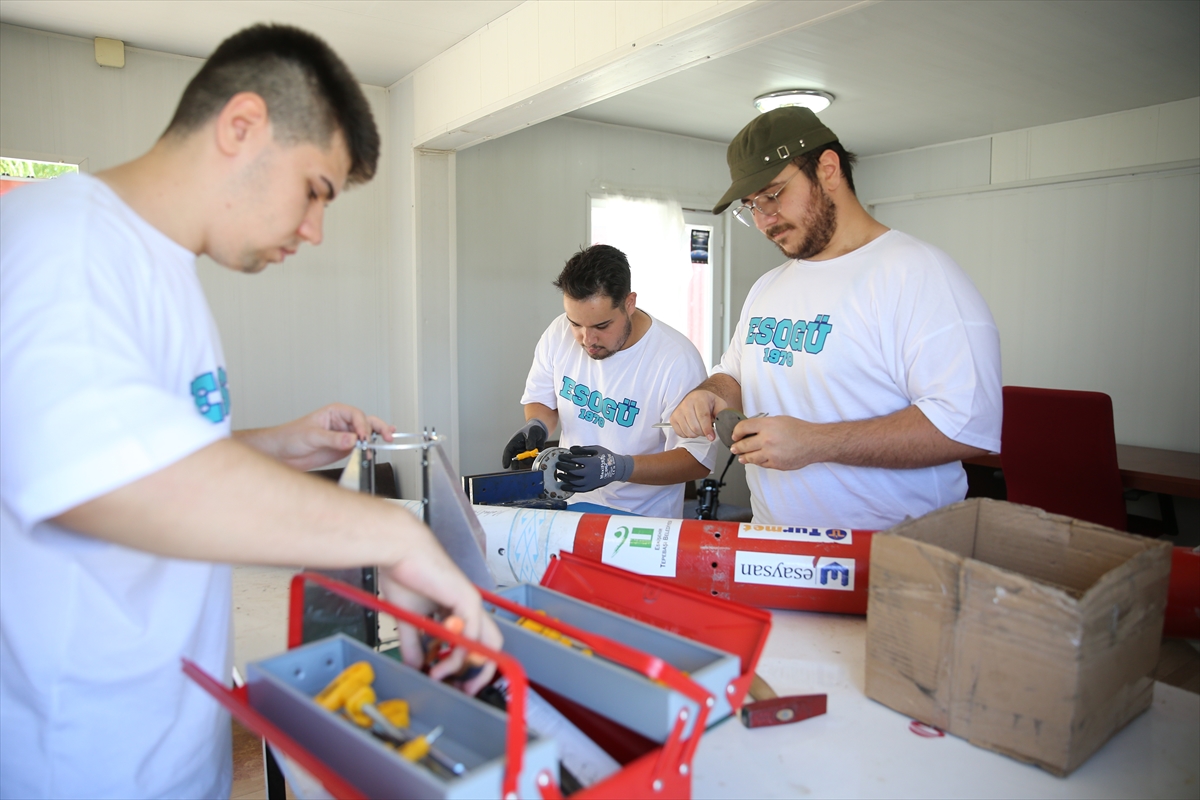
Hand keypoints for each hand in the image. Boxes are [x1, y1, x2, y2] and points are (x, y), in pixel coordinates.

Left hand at [239, 403, 394, 470]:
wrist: (280, 453)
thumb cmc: (289, 437)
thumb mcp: (311, 436)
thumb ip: (333, 438)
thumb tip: (351, 439)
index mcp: (334, 412)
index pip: (356, 415)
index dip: (362, 426)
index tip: (364, 438)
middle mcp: (341, 423)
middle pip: (366, 422)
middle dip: (377, 428)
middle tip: (387, 435)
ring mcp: (343, 436)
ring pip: (366, 434)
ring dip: (377, 437)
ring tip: (388, 440)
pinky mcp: (343, 449)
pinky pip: (360, 447)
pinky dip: (370, 447)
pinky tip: (379, 446)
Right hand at [381, 549, 502, 695]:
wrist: (399, 552)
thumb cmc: (404, 575)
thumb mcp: (408, 618)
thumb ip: (414, 644)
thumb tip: (414, 666)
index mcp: (459, 611)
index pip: (476, 643)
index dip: (469, 667)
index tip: (455, 684)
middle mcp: (471, 608)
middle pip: (493, 646)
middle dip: (481, 673)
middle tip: (463, 689)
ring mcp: (472, 604)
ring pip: (485, 645)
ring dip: (460, 666)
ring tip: (437, 673)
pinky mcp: (467, 600)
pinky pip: (470, 635)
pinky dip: (457, 652)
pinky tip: (438, 660)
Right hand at [501, 418, 547, 467]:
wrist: (540, 431)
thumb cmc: (533, 430)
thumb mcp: (532, 433)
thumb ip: (531, 440)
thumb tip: (530, 449)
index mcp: (514, 442)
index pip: (508, 451)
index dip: (506, 458)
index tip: (506, 466)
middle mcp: (518, 449)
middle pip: (513, 459)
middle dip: (515, 465)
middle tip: (516, 470)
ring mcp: (524, 454)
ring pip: (524, 461)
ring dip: (529, 459)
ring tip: (534, 452)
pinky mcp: (531, 456)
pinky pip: (532, 460)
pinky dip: (534, 459)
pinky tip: (537, 453)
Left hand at [556, 445, 633, 492]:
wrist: (617, 469)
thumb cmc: (606, 457)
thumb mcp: (596, 449)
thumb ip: (583, 449)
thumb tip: (571, 450)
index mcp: (591, 462)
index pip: (574, 460)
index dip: (565, 458)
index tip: (560, 457)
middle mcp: (589, 473)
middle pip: (572, 471)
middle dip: (563, 467)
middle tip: (557, 464)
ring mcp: (590, 482)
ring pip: (574, 482)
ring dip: (564, 478)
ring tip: (559, 474)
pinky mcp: (591, 487)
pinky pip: (578, 489)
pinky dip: (570, 488)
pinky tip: (564, 486)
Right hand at [669, 389, 728, 441]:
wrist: (698, 396)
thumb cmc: (709, 402)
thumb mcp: (720, 404)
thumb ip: (722, 414)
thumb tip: (721, 426)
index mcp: (699, 398)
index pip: (702, 416)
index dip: (707, 429)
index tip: (712, 437)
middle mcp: (686, 403)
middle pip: (695, 427)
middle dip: (703, 433)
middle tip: (707, 430)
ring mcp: (678, 411)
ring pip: (688, 432)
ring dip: (696, 434)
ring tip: (700, 427)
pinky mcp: (673, 418)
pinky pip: (680, 433)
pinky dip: (688, 434)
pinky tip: (692, 428)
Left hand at [729, 415, 823, 470]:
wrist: (814, 443)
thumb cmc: (799, 430)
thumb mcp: (779, 420)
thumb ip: (764, 425)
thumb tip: (751, 429)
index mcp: (767, 425)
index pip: (743, 428)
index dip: (736, 432)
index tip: (735, 435)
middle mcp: (767, 439)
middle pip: (743, 445)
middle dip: (736, 447)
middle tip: (734, 448)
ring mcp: (770, 453)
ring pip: (750, 457)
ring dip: (743, 457)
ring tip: (741, 457)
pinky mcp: (776, 464)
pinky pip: (761, 464)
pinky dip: (757, 462)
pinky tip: (755, 460)